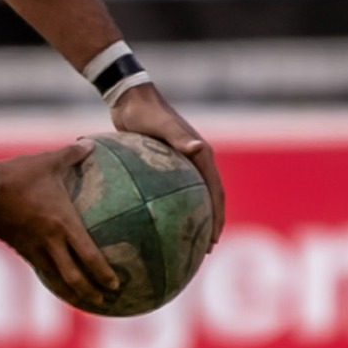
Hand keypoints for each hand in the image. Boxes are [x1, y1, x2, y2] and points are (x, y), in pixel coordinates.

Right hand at [0, 142, 120, 308]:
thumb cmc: (18, 175)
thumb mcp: (47, 162)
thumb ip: (72, 154)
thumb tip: (91, 145)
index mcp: (63, 223)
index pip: (89, 255)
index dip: (103, 273)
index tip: (116, 284)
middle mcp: (50, 241)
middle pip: (73, 276)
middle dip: (90, 291)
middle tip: (104, 300)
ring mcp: (32, 247)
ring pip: (54, 277)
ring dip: (70, 291)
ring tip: (82, 299)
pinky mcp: (18, 247)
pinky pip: (39, 266)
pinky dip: (50, 276)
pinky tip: (55, 278)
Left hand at [111, 81, 225, 239]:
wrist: (129, 98)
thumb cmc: (144, 112)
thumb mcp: (161, 125)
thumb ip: (179, 137)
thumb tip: (199, 147)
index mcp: (201, 155)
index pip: (215, 191)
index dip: (217, 216)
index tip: (213, 239)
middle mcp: (196, 160)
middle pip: (210, 198)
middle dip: (210, 224)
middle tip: (205, 249)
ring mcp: (182, 163)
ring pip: (194, 196)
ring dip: (195, 218)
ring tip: (188, 242)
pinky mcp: (167, 164)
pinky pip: (173, 191)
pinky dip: (172, 208)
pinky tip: (158, 224)